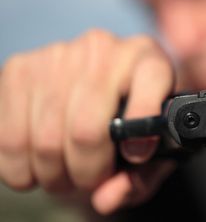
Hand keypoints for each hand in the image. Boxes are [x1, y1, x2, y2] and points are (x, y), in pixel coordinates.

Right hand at [0, 29, 175, 213]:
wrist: (97, 89)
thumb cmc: (131, 123)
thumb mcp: (152, 148)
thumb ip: (141, 177)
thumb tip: (107, 196)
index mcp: (148, 60)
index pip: (152, 85)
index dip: (142, 134)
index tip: (136, 157)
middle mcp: (104, 49)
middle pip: (86, 131)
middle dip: (86, 173)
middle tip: (90, 182)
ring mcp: (59, 55)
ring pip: (45, 139)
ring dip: (53, 175)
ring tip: (65, 175)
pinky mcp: (20, 68)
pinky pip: (10, 137)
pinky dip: (20, 167)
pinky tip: (37, 165)